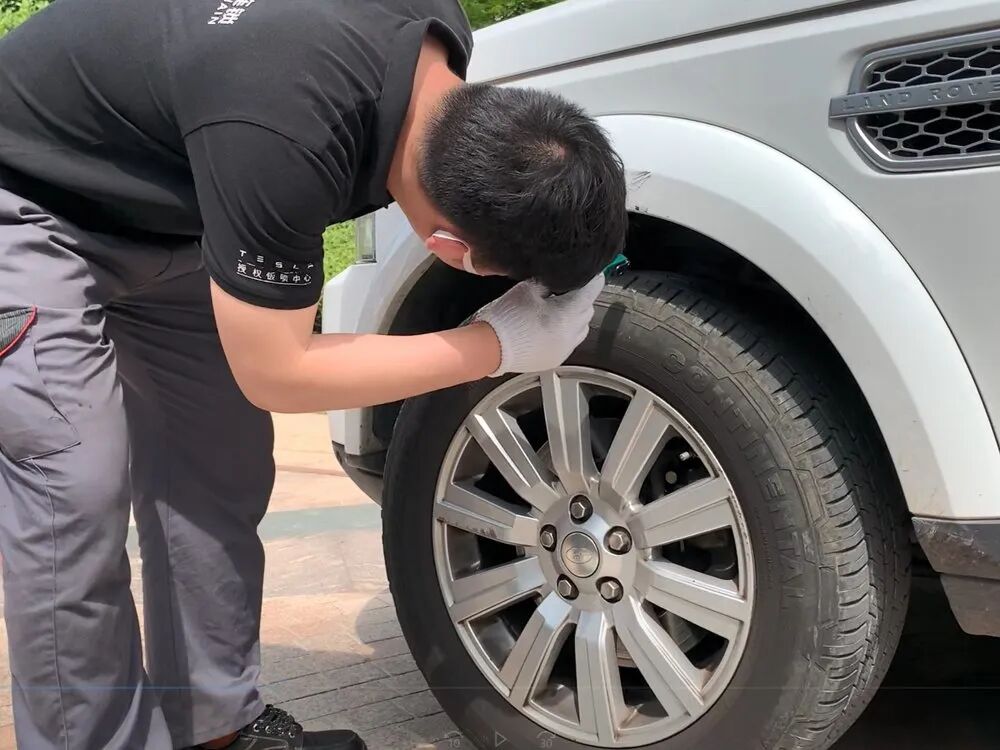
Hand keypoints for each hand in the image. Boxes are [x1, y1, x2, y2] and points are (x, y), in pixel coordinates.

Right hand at [472, 273, 604, 376]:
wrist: (490, 348)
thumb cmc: (507, 318)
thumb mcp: (528, 289)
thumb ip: (549, 283)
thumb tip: (560, 280)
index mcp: (566, 315)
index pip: (591, 292)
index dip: (593, 281)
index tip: (594, 275)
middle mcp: (570, 335)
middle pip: (587, 311)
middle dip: (582, 299)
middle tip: (569, 290)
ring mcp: (564, 349)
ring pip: (581, 329)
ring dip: (575, 318)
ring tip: (559, 309)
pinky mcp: (556, 359)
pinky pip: (570, 343)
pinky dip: (566, 333)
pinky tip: (550, 327)